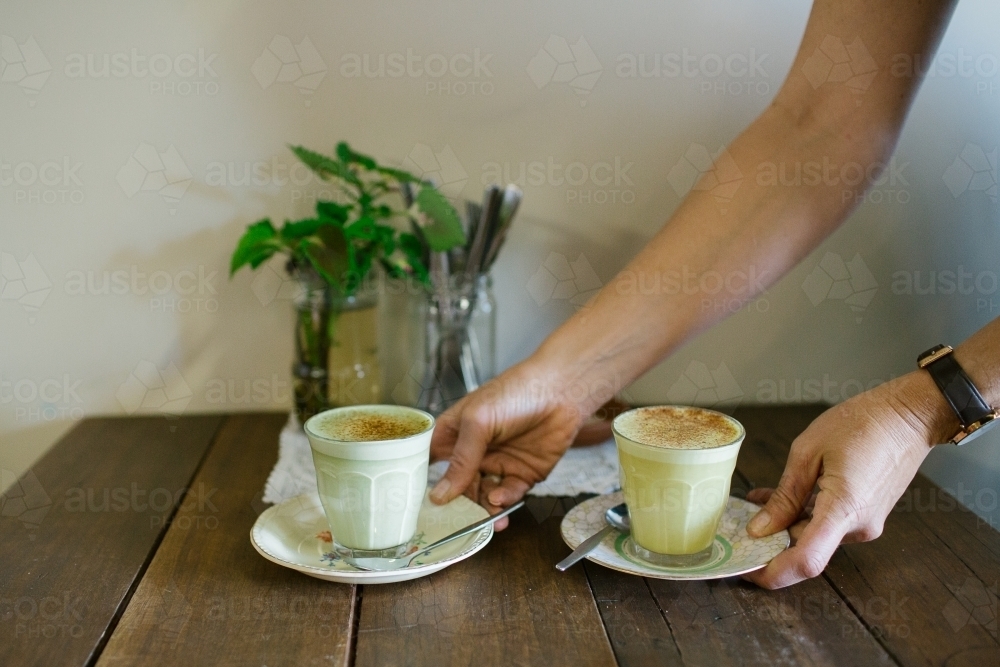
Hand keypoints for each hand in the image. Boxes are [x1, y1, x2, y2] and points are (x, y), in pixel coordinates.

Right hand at [428, 359, 593, 529]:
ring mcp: (498, 463)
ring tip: (485, 516)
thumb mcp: (478, 422)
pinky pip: (509, 495)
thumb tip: (440, 494)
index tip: (419, 505)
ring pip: (483, 495)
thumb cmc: (515, 392)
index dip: (423, 482)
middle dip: (457, 504)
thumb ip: (461, 459)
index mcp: (455, 432)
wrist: (562, 392)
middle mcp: (474, 451)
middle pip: (457, 486)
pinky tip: (501, 500)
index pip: (430, 461)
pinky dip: (504, 501)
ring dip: (482, 509)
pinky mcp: (522, 474)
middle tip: (456, 520)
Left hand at [743, 371, 945, 588]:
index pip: (806, 561)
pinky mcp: (867, 516)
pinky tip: (782, 496)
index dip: (772, 572)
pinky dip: (803, 515)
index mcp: (843, 509)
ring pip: (814, 535)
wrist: (909, 415)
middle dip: (769, 539)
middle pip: (805, 548)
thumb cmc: (860, 423)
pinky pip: (827, 524)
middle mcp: (858, 526)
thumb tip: (759, 529)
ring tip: (757, 499)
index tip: (744, 568)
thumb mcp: (807, 452)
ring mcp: (866, 524)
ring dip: (784, 523)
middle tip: (739, 521)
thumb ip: (784, 496)